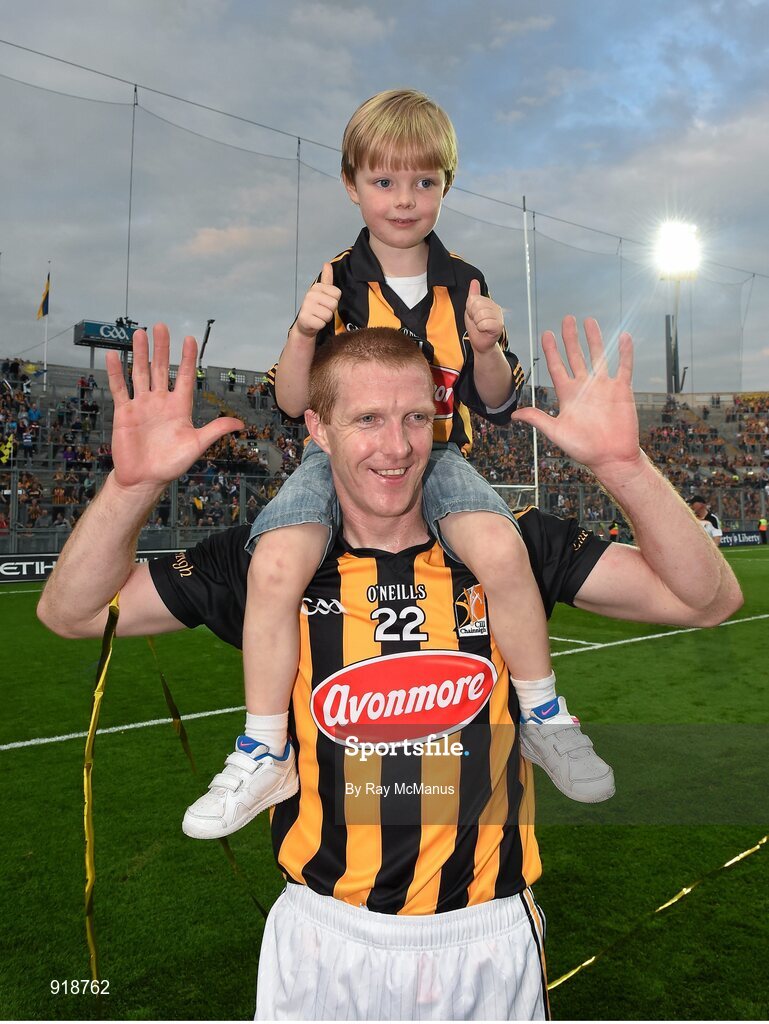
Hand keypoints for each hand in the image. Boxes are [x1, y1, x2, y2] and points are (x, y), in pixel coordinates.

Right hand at [105, 324, 242, 491]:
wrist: (144, 479)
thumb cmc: (171, 464)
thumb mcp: (197, 445)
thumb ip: (216, 430)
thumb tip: (240, 423)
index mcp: (179, 407)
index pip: (184, 376)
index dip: (187, 358)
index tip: (189, 339)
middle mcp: (160, 402)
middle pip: (160, 369)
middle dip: (161, 348)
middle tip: (161, 327)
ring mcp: (142, 405)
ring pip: (140, 373)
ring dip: (140, 354)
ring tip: (139, 333)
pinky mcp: (124, 412)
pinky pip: (119, 388)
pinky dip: (116, 372)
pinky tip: (114, 356)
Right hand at [294, 263, 340, 338]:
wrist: (305, 324)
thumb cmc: (316, 308)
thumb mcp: (322, 292)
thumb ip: (327, 278)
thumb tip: (327, 263)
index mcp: (316, 287)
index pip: (337, 294)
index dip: (334, 300)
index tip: (326, 302)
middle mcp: (310, 294)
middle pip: (334, 304)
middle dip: (330, 310)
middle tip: (322, 311)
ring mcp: (306, 306)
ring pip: (328, 315)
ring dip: (326, 319)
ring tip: (319, 317)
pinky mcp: (305, 319)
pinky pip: (322, 323)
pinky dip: (320, 325)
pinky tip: (315, 323)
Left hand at [464, 279, 503, 353]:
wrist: (480, 344)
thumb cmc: (476, 328)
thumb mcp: (471, 310)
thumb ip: (473, 296)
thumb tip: (474, 281)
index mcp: (489, 302)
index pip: (473, 299)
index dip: (470, 309)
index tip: (473, 315)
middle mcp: (495, 307)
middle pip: (477, 305)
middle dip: (473, 315)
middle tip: (477, 322)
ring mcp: (498, 316)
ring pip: (480, 314)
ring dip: (477, 323)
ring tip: (480, 326)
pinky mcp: (499, 326)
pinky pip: (485, 323)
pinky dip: (481, 328)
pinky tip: (484, 330)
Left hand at [510, 317, 640, 475]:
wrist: (611, 458)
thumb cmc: (584, 448)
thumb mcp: (556, 432)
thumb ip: (537, 419)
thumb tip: (513, 415)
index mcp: (568, 395)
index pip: (557, 367)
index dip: (551, 351)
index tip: (546, 334)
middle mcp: (585, 387)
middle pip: (576, 356)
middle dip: (570, 338)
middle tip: (566, 319)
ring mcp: (604, 387)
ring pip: (599, 356)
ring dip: (594, 339)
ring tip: (589, 321)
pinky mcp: (622, 390)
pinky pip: (624, 367)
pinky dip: (625, 353)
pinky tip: (624, 337)